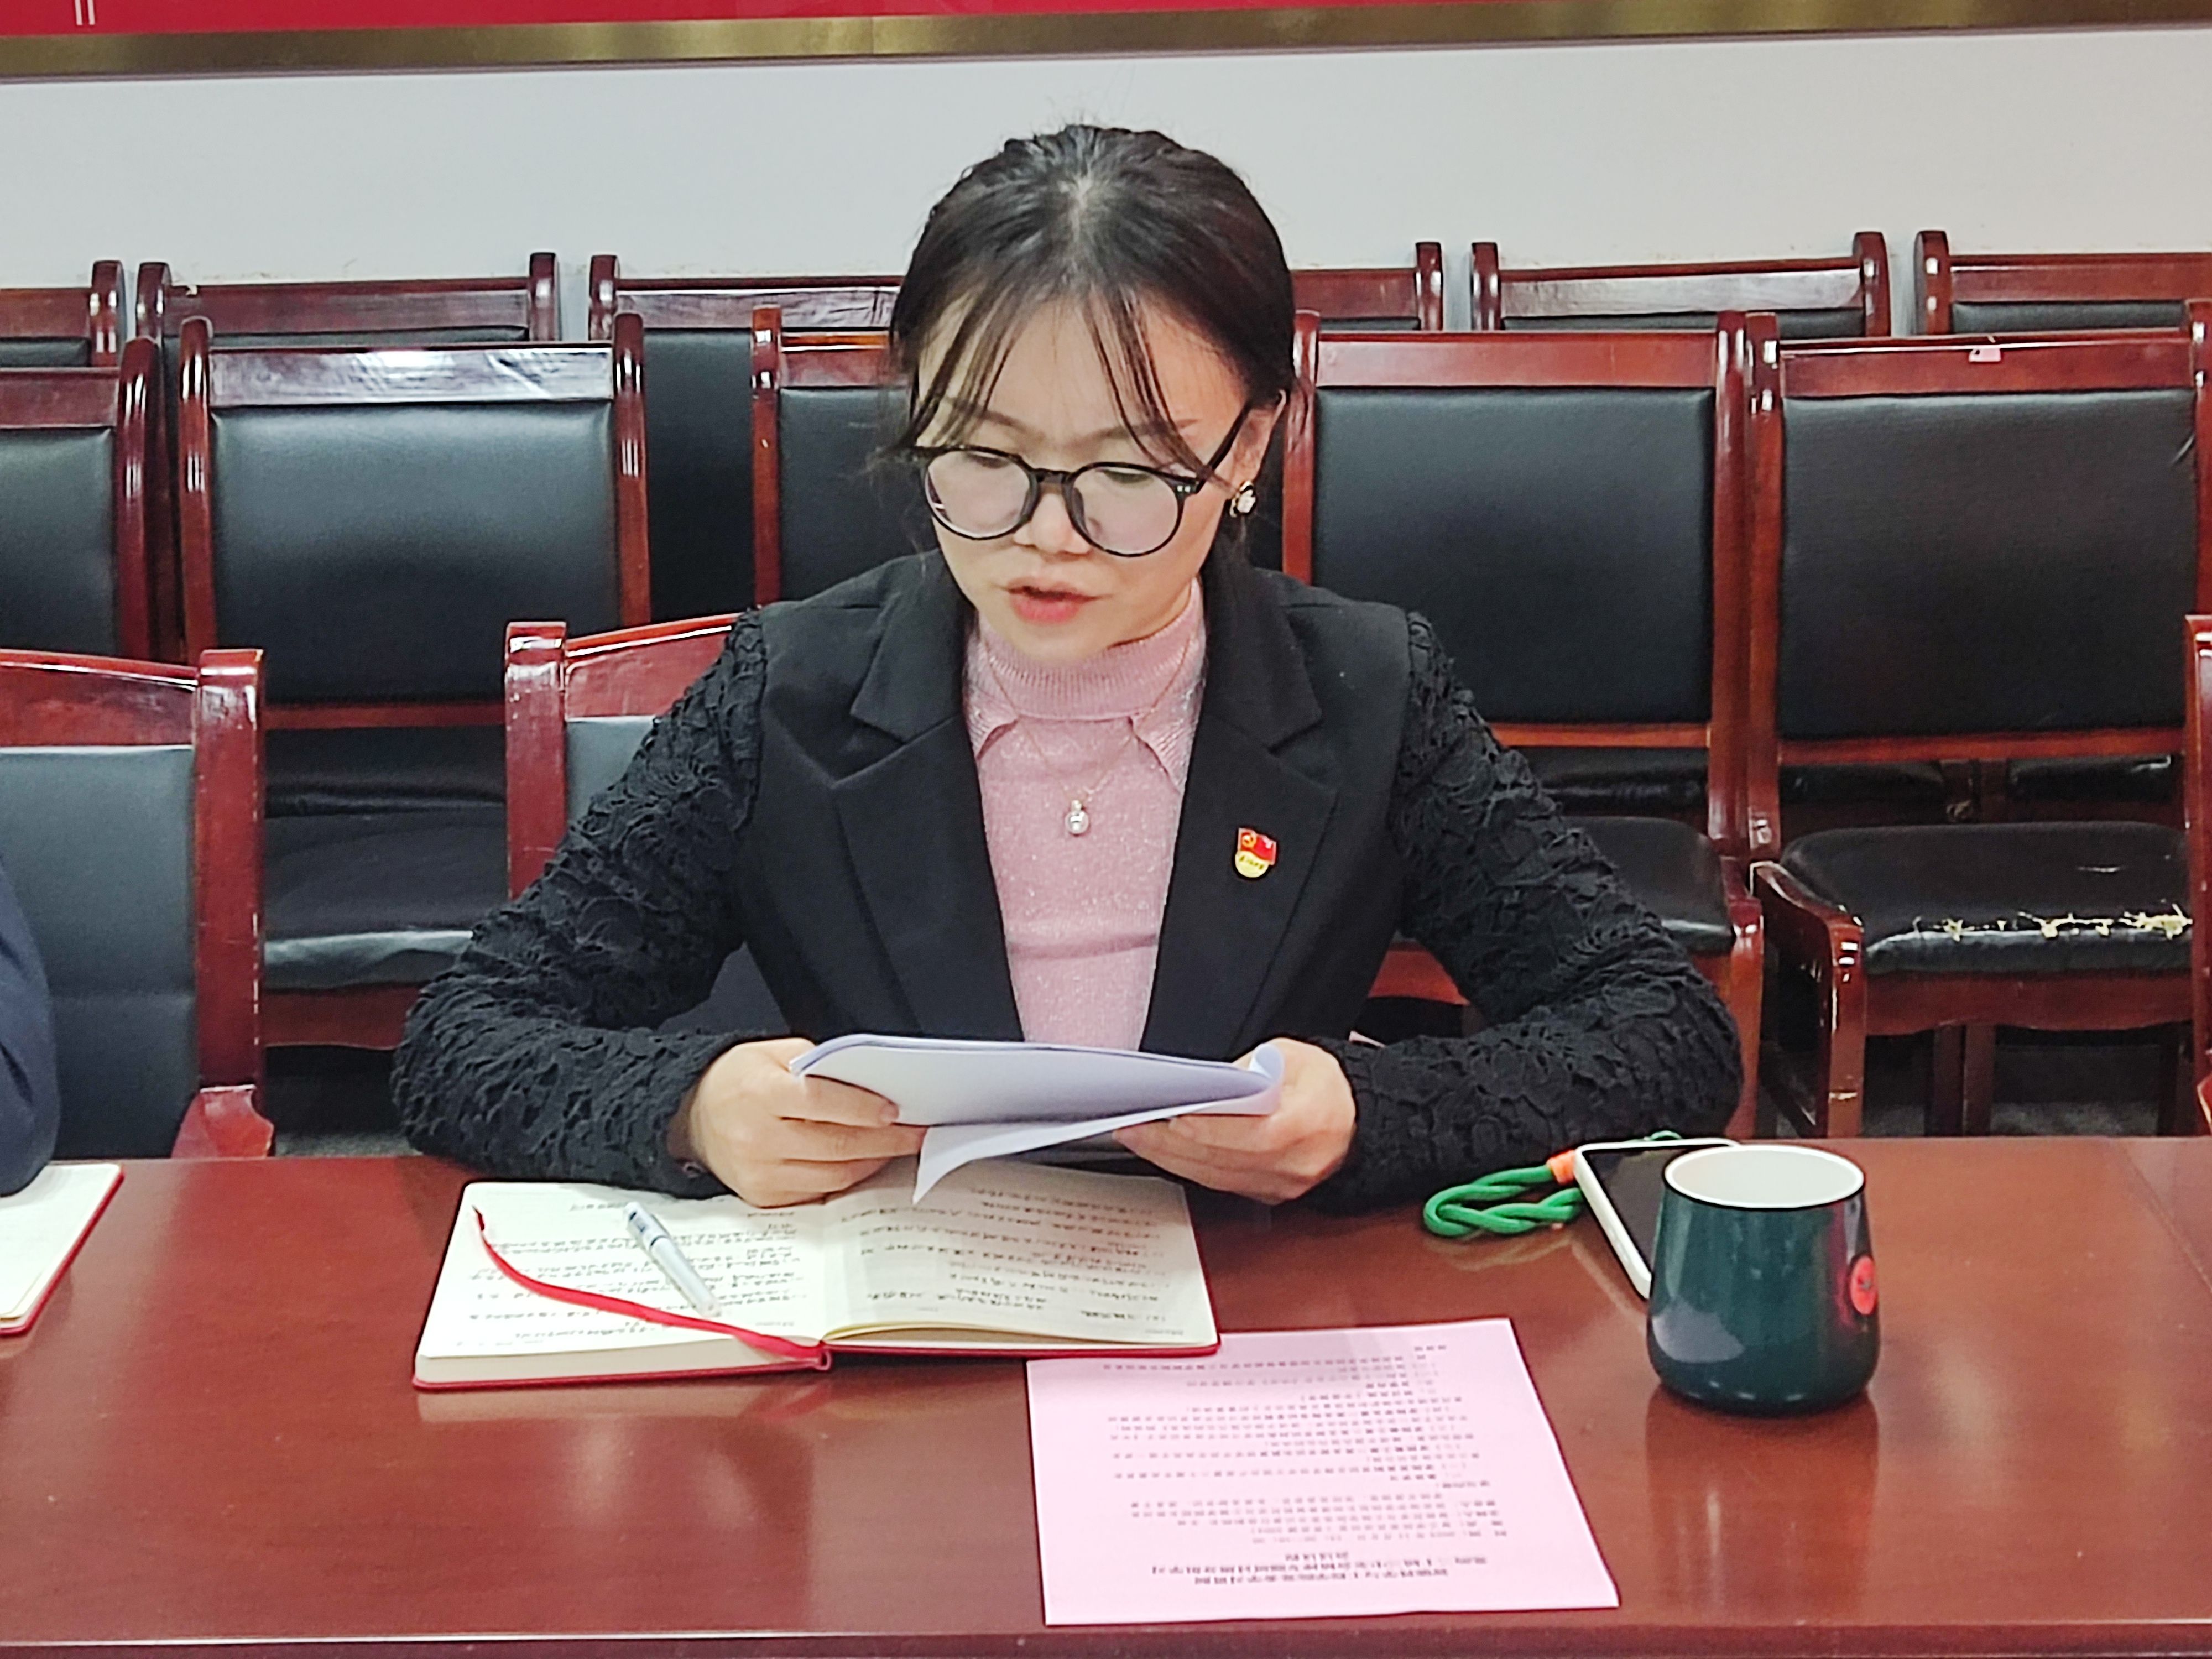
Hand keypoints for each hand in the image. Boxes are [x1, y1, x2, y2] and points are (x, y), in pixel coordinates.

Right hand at [671, 1036, 923, 1206]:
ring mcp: (761, 1172)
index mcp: (760, 1094)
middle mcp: (758, 1137)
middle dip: (885, 1140)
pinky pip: (819, 1192)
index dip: (863, 1109)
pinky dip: (849, 1178)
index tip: (896, 1111)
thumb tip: (870, 1083)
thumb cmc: (738, 1080)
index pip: (821, 1103)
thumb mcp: (773, 1053)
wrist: (694, 1115)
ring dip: (873, 1161)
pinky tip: (866, 1162)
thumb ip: (819, 1064)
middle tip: (916, 1133)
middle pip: (836, 1144)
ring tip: (897, 1146)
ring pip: (834, 1174)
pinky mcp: (764, 1196)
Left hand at [1114, 1037, 1353, 1203]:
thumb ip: (1248, 1069)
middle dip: (1164, 1144)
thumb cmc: (1328, 1085)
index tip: (1152, 1115)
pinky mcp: (1271, 1196)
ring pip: (1211, 1178)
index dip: (1186, 1127)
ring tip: (1137, 1139)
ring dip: (1169, 1160)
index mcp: (1298, 1126)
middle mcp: (1289, 1166)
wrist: (1362, 1121)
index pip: (1230, 1133)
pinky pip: (1222, 1185)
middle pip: (1212, 1160)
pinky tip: (1167, 1153)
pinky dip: (1191, 1169)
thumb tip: (1205, 1086)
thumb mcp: (1292, 1055)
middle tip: (1127, 1128)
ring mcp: (1280, 1187)